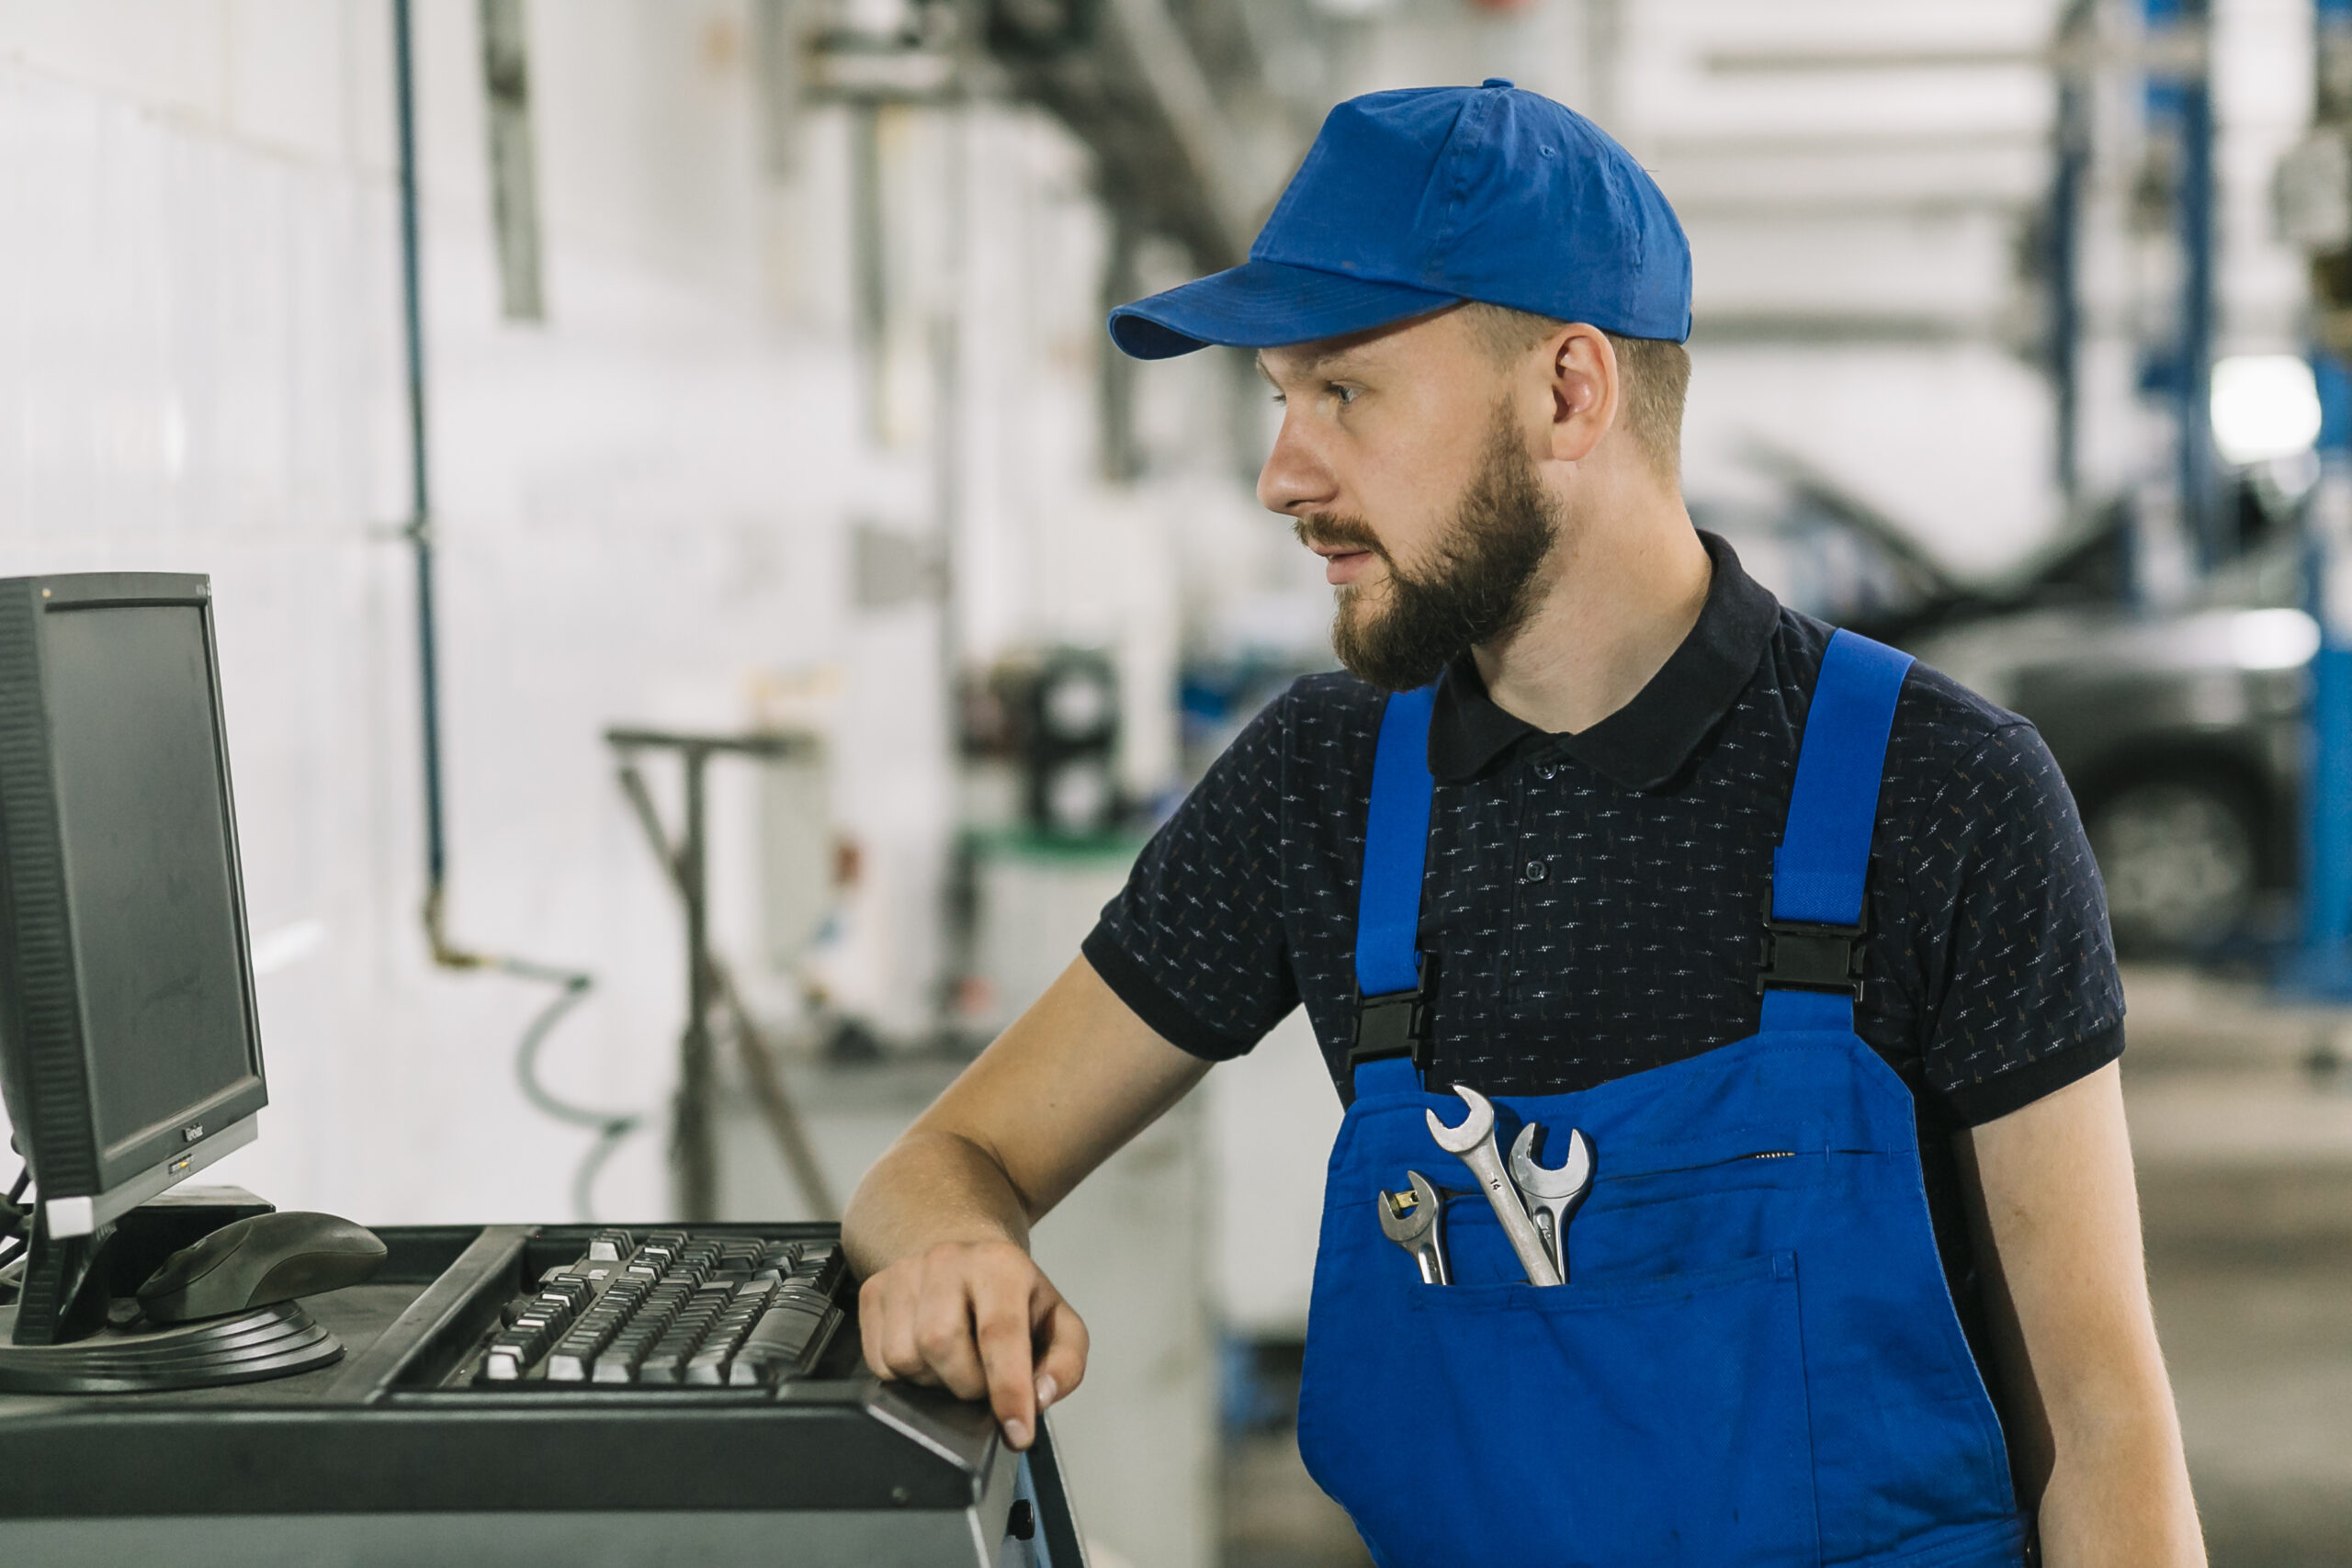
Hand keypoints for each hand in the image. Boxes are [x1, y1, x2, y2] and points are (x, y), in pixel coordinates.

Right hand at [857, 1238, 1088, 1450]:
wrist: (968, 1259)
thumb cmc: (1013, 1298)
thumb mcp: (1057, 1323)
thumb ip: (1065, 1363)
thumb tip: (1040, 1398)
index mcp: (1000, 1265)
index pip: (1001, 1333)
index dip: (1009, 1389)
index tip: (1017, 1432)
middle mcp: (947, 1261)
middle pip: (941, 1345)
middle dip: (967, 1384)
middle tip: (983, 1381)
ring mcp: (904, 1273)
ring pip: (903, 1356)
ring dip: (933, 1383)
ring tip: (955, 1367)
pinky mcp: (873, 1290)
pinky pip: (878, 1360)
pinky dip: (905, 1377)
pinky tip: (928, 1360)